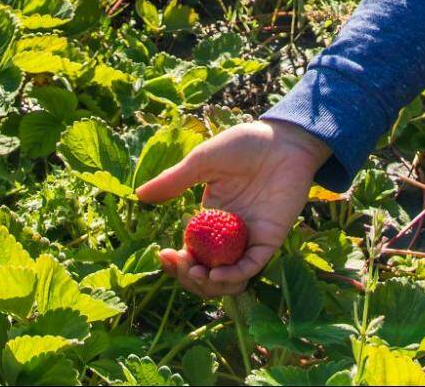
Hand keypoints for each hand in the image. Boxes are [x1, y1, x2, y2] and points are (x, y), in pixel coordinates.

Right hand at [133, 117, 332, 299]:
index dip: (175, 261)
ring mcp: (249, 239)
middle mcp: (228, 235)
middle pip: (206, 272)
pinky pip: (252, 267)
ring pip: (229, 278)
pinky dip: (235, 276)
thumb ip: (175, 181)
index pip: (190, 252)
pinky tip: (218, 273)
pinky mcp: (270, 239)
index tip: (163, 255)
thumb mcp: (203, 161)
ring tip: (198, 274)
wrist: (284, 140)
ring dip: (211, 284)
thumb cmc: (244, 145)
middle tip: (183, 267)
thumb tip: (139, 196)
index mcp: (210, 219)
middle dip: (189, 277)